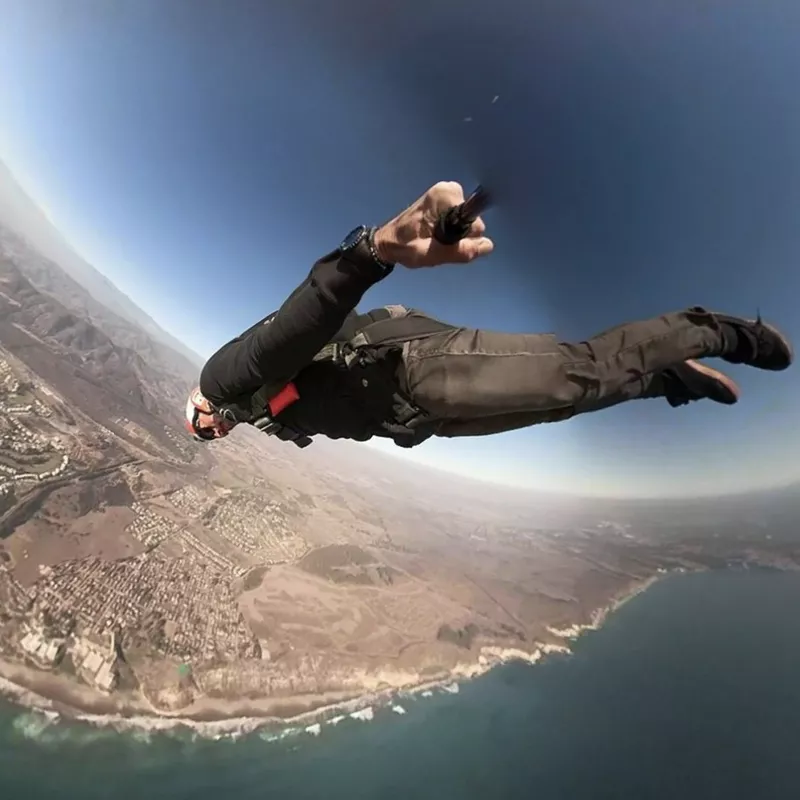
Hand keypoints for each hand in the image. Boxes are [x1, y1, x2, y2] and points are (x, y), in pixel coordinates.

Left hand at [373, 181, 493, 268]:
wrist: (387, 242)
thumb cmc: (404, 246)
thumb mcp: (431, 254)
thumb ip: (460, 251)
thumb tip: (487, 245)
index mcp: (443, 197)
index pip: (474, 222)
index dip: (463, 237)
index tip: (442, 241)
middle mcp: (448, 190)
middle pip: (473, 222)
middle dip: (459, 237)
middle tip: (436, 243)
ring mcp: (448, 194)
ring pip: (468, 223)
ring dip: (455, 236)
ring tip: (434, 240)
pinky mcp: (446, 201)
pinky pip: (461, 221)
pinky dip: (452, 231)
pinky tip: (436, 235)